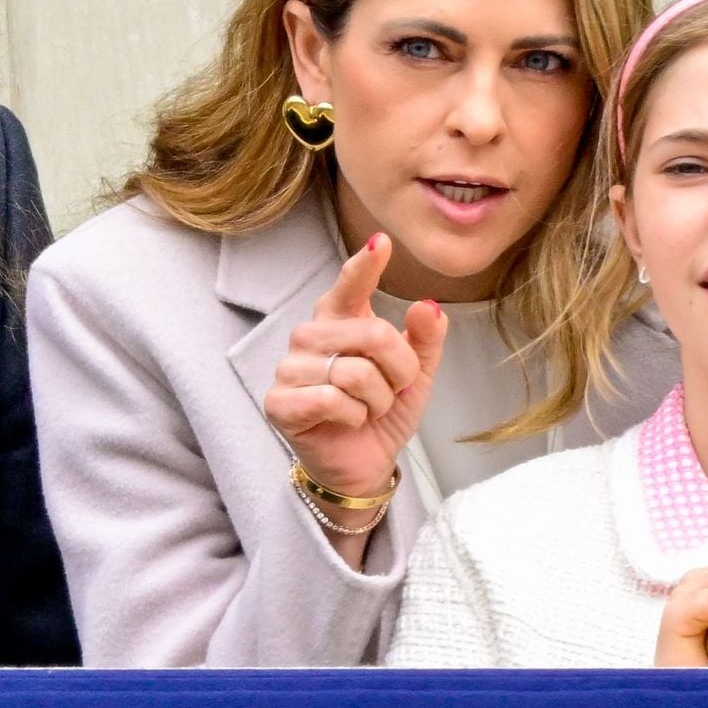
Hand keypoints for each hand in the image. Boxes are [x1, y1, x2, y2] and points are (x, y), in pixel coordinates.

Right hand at [265, 233, 447, 503]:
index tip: (381, 242)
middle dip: (398, 369)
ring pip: (354, 372)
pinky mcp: (279, 402)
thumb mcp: (416, 375)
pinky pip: (332, 399)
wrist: (364, 464)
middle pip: (371, 333)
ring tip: (368, 409)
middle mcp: (311, 336)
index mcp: (341, 321)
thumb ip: (425, 338)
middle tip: (392, 391)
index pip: (350, 287)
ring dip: (377, 399)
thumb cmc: (382, 413)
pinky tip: (348, 422)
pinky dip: (354, 416)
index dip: (364, 265)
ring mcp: (290, 368)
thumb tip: (428, 306)